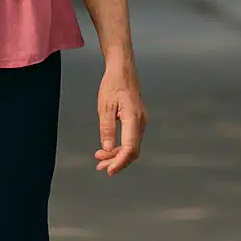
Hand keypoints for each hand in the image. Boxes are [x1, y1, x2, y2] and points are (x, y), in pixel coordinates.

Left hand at [94, 61, 145, 175]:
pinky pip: (131, 139)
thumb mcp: (105, 106)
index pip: (130, 148)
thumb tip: (107, 148)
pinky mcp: (137, 120)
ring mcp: (141, 121)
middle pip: (132, 151)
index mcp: (133, 118)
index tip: (108, 170)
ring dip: (117, 155)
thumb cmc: (113, 85)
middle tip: (100, 166)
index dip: (120, 161)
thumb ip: (107, 128)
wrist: (122, 71)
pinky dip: (120, 146)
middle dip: (117, 161)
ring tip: (100, 158)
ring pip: (131, 146)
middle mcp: (141, 122)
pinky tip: (108, 148)